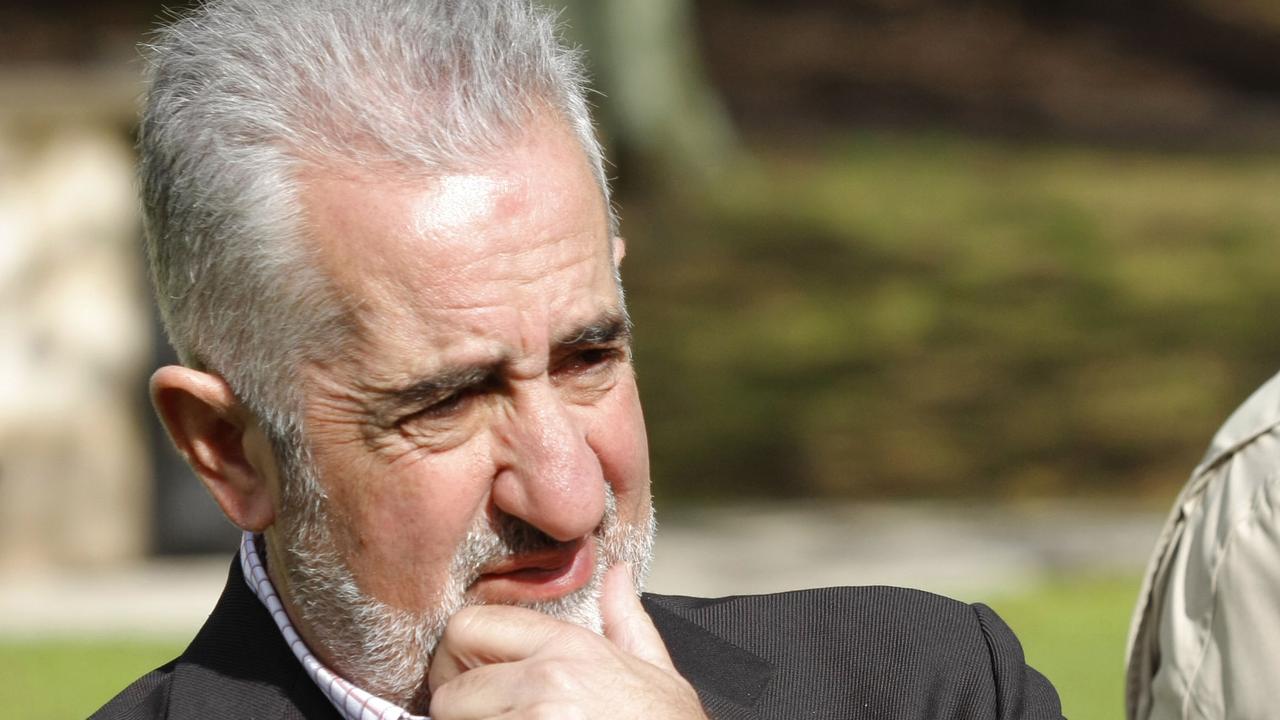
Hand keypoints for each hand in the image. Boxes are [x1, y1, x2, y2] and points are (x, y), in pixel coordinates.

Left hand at [427, 563, 708, 718]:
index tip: (471, 681)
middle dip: (459, 712)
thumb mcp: (657, 671)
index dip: (459, 658)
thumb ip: (627, 620)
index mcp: (568, 647)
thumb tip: (618, 575)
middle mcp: (546, 682)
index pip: (467, 627)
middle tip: (485, 719)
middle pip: (450, 691)